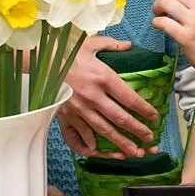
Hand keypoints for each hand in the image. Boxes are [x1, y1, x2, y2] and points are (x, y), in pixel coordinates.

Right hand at [58, 35, 158, 158]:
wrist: (39, 61)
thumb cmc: (66, 52)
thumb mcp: (91, 43)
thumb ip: (112, 45)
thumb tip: (128, 45)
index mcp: (103, 77)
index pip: (130, 98)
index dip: (144, 109)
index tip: (154, 117)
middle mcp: (93, 96)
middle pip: (120, 118)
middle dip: (137, 130)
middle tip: (149, 138)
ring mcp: (79, 109)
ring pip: (104, 130)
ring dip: (120, 143)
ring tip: (133, 152)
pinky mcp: (66, 116)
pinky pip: (80, 134)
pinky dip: (90, 145)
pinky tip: (99, 151)